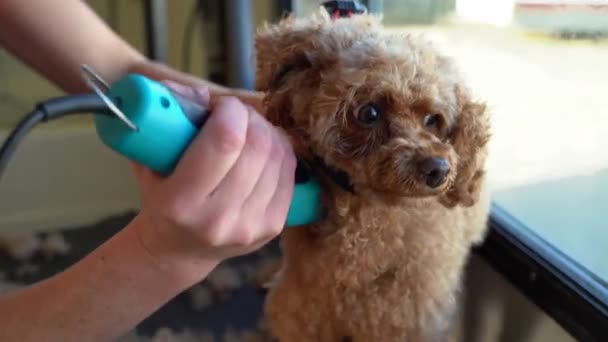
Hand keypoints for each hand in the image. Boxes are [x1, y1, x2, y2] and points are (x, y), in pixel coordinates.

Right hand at [129, 81, 295, 277]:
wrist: (178, 250)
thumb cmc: (161, 197)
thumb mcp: (148, 159)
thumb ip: (164, 120)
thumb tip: (196, 92)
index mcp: (181, 203)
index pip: (225, 141)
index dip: (230, 110)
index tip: (221, 106)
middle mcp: (218, 220)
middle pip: (257, 147)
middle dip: (250, 117)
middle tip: (236, 115)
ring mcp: (250, 227)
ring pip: (278, 157)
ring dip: (267, 131)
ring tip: (249, 130)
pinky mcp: (273, 227)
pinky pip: (289, 172)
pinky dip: (280, 150)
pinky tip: (264, 147)